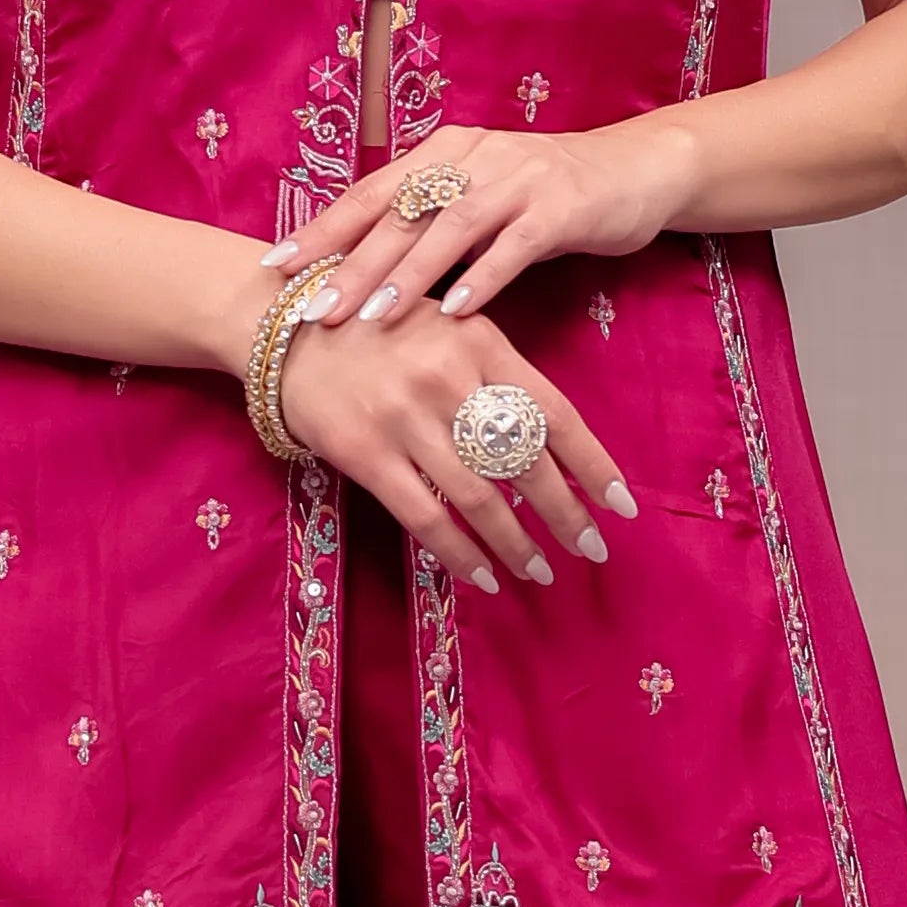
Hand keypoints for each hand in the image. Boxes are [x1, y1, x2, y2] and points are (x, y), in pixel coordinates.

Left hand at [269, 116, 694, 335]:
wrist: (636, 169)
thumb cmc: (547, 196)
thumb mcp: (481, 202)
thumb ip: (430, 229)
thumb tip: (360, 277)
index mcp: (445, 153)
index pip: (371, 191)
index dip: (323, 228)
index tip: (275, 267)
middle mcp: (475, 156)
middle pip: (402, 211)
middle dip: (352, 261)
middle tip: (311, 308)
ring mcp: (520, 177)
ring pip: (452, 226)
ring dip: (410, 274)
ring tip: (372, 317)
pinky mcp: (562, 205)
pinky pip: (516, 243)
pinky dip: (485, 276)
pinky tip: (456, 312)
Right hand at [274, 280, 635, 598]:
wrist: (283, 328)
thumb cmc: (378, 329)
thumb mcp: (448, 328)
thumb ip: (495, 375)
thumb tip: (549, 449)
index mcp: (480, 341)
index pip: (555, 415)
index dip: (594, 466)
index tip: (622, 506)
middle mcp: (448, 378)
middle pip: (525, 463)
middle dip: (566, 515)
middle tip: (590, 551)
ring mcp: (405, 417)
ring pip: (480, 499)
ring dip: (516, 545)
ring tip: (539, 571)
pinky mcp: (365, 453)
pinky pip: (427, 518)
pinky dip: (462, 555)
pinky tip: (484, 578)